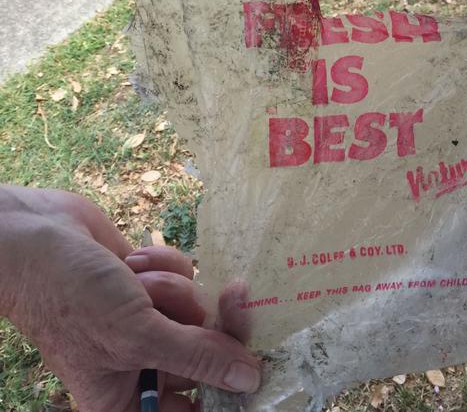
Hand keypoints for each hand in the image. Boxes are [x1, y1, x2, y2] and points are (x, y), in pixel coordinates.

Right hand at [0, 185, 260, 411]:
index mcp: (130, 399)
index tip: (263, 362)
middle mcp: (144, 364)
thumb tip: (249, 379)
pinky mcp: (153, 283)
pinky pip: (185, 274)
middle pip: (210, 352)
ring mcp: (149, 320)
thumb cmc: (72, 297)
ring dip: (170, 286)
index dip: (228, 386)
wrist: (40, 236)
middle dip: (210, 321)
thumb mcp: (135, 335)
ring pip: (197, 307)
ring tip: (134, 281)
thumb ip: (196, 357)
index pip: (197, 407)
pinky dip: (163, 263)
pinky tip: (131, 259)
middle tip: (235, 296)